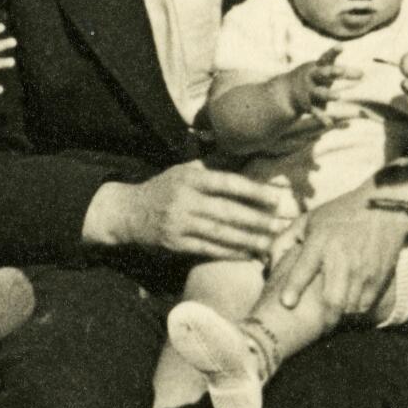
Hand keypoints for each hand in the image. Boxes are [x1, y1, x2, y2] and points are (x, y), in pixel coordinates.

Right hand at [87, 162, 283, 259]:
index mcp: (190, 178)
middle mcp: (184, 200)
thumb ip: (212, 166)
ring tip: (269, 243)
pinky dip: (230, 253)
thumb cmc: (162, 188)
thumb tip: (244, 152)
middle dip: (256, 220)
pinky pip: (207, 249)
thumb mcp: (183, 170)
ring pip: (220, 233)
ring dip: (248, 240)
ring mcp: (178, 223)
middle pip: (227, 211)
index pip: (227, 183)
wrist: (126, 212)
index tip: (276, 198)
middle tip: (281, 225)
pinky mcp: (174, 243)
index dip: (253, 191)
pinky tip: (248, 254)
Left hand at [274, 183, 407, 314]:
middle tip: (315, 328)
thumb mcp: (307, 220)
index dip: (294, 287)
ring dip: (338, 317)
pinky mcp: (378, 275)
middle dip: (323, 318)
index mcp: (320, 242)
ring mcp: (362, 268)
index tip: (286, 303)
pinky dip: (354, 311)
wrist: (384, 207)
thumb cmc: (338, 215)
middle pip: (333, 298)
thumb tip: (268, 266)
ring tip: (329, 321)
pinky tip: (346, 310)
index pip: (304, 268)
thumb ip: (283, 242)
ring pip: (349, 306)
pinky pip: (365, 304)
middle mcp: (341, 257)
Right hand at [284, 46, 361, 121]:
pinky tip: (329, 123)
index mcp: (317, 67)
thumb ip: (343, 72)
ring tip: (338, 96)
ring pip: (319, 93)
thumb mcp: (325, 71)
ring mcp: (308, 91)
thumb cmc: (314, 77)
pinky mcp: (307, 105)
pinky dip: (322, 117)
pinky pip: (315, 111)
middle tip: (342, 71)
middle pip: (322, 74)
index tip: (342, 46)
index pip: (326, 58)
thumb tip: (364, 74)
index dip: (333, 52)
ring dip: (328, 94)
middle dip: (331, 72)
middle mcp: (311, 77)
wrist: (286, 92)